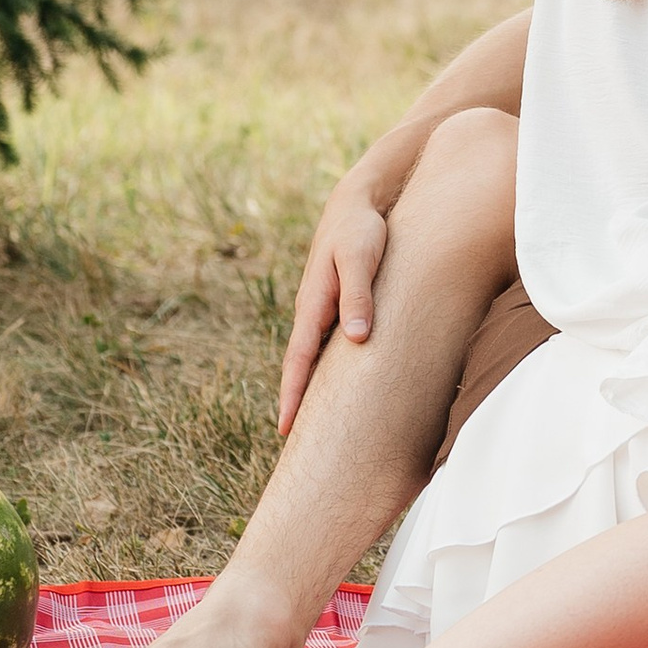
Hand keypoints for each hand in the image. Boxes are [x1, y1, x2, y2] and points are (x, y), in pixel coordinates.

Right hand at [276, 182, 388, 434]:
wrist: (358, 203)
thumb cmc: (361, 230)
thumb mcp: (361, 259)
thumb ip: (358, 296)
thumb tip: (357, 339)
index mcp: (314, 306)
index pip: (299, 361)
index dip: (292, 396)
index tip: (286, 430)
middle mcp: (315, 313)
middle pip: (302, 367)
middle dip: (297, 402)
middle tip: (295, 444)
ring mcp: (326, 311)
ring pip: (316, 359)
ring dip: (312, 389)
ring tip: (316, 426)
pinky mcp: (340, 305)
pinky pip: (331, 345)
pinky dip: (329, 368)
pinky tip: (341, 386)